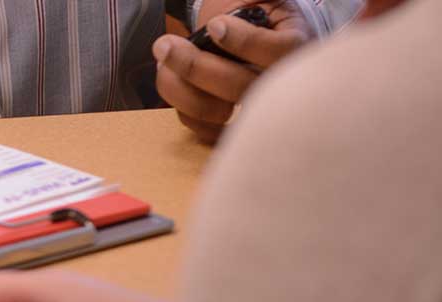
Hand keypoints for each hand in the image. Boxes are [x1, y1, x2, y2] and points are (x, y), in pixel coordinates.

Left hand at [154, 0, 316, 142]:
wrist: (253, 36)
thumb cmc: (260, 17)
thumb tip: (251, 0)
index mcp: (297, 49)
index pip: (282, 53)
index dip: (245, 42)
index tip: (214, 25)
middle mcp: (279, 86)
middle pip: (242, 89)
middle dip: (196, 67)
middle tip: (166, 45)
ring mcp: (254, 109)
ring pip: (216, 113)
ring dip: (180, 88)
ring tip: (163, 59)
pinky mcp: (232, 126)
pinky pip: (204, 129)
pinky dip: (181, 105)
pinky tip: (172, 78)